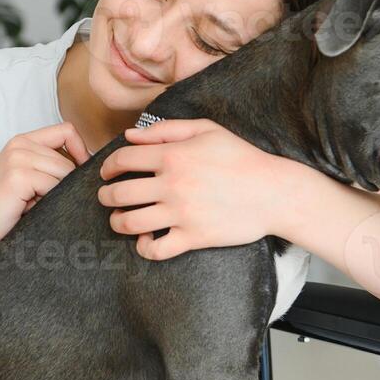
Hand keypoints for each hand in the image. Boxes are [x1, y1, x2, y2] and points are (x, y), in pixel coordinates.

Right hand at [0, 121, 88, 249]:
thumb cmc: (4, 208)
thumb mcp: (29, 178)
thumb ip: (52, 165)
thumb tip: (92, 165)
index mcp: (23, 140)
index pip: (67, 130)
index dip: (81, 151)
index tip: (78, 174)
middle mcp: (19, 143)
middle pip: (68, 158)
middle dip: (64, 183)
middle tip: (41, 200)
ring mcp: (17, 157)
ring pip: (64, 172)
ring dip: (56, 193)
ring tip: (34, 204)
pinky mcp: (18, 175)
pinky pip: (54, 185)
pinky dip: (47, 202)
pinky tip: (28, 208)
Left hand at [97, 119, 297, 259]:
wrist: (273, 192)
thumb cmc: (241, 158)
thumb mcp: (206, 130)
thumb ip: (166, 129)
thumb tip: (130, 135)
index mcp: (173, 155)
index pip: (122, 160)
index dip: (107, 167)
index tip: (106, 173)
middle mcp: (172, 184)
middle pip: (118, 194)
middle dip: (105, 196)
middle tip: (107, 198)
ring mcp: (181, 213)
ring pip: (129, 222)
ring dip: (117, 221)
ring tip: (121, 218)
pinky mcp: (192, 237)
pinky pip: (154, 249)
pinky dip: (143, 246)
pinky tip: (147, 238)